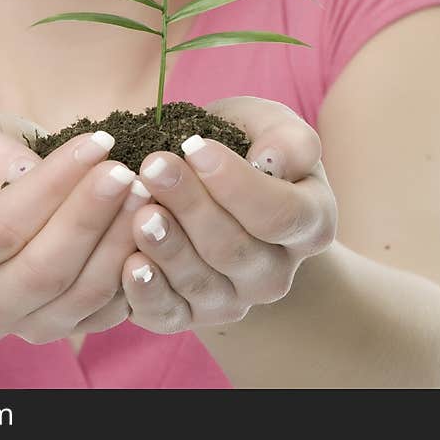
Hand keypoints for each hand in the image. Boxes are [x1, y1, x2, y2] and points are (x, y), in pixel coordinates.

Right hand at [0, 111, 153, 343]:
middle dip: (90, 217)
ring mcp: (24, 326)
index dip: (54, 185)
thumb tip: (24, 170)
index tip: (99, 142)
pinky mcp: (70, 330)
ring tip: (144, 192)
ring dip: (119, 242)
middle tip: (128, 172)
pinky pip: (109, 309)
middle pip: (42, 271)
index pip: (1, 226)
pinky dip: (136, 269)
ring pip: (81, 295)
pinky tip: (151, 225)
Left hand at [121, 96, 336, 333]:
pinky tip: (130, 263)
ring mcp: (234, 299)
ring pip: (201, 282)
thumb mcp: (267, 125)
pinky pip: (170, 314)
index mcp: (309, 223)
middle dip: (191, 206)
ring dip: (167, 246)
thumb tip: (274, 160)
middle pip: (235, 249)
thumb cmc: (240, 145)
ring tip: (139, 212)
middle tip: (154, 167)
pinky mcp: (189, 315)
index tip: (195, 147)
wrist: (205, 184)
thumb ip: (286, 137)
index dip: (238, 185)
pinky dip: (148, 292)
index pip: (282, 215)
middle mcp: (277, 272)